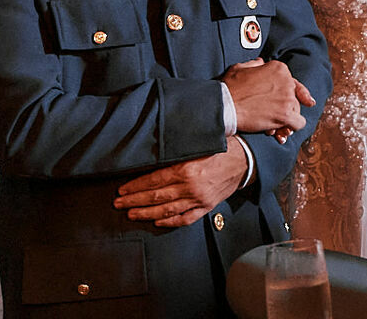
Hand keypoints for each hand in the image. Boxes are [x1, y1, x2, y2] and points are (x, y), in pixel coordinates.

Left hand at [114, 137, 247, 226]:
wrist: (247, 159)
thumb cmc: (223, 147)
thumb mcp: (199, 143)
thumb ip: (178, 150)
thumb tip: (153, 155)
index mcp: (187, 168)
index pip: (154, 180)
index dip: (135, 186)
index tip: (122, 190)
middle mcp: (191, 186)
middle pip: (156, 197)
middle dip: (134, 201)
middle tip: (119, 204)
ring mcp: (199, 199)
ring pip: (166, 211)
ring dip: (146, 214)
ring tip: (131, 214)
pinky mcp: (207, 206)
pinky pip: (185, 218)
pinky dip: (170, 222)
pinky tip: (158, 222)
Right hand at [222, 58, 312, 134]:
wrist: (224, 106)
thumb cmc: (229, 88)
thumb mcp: (240, 68)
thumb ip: (254, 65)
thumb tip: (260, 62)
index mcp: (279, 69)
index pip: (292, 82)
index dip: (293, 92)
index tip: (295, 99)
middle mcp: (287, 82)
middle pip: (294, 97)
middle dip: (285, 107)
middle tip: (272, 116)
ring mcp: (287, 98)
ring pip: (296, 111)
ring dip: (286, 119)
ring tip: (271, 126)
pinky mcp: (285, 114)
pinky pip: (299, 123)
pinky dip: (292, 128)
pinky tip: (282, 132)